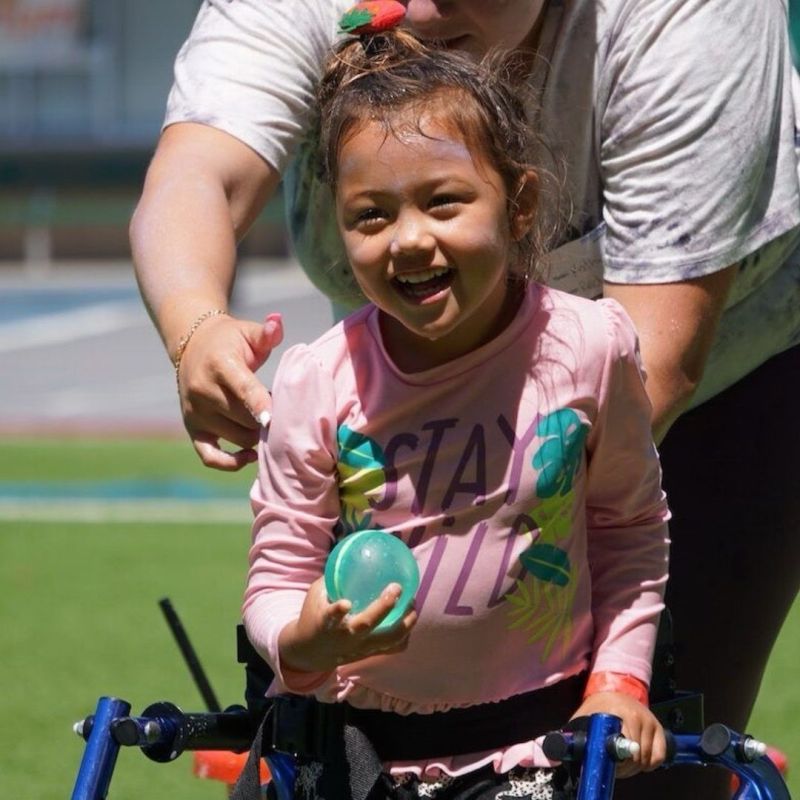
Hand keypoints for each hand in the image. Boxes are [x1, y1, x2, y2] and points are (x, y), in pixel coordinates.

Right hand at [177, 312, 283, 469]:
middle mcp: (203, 391)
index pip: (243, 389)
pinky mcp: (192, 428)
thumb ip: (266, 332)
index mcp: (221, 365)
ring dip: (259, 436)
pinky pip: (210, 456)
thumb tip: (278, 323)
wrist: (192, 345)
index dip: (259, 405)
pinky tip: (251, 456)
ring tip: (272, 423)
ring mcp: (196, 413)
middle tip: (288, 415)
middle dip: (270, 422)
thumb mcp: (248, 332)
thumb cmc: (231, 341)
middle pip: (244, 419)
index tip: (273, 419)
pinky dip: (230, 463)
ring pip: (236, 438)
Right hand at [278, 578, 416, 673]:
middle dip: (383, 606)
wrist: (311, 651)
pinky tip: (409, 620)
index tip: (345, 603)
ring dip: (404, 623)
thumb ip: (333, 578)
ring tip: (413, 605)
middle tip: (397, 587)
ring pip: (386, 640)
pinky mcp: (369, 655)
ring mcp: (359, 649)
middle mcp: (344, 637)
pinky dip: (404, 636)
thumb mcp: (316, 595)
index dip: (338, 611)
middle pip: (366, 625)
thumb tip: (351, 552)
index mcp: (326, 623)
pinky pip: (392, 649)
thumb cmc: (314, 614)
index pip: (331, 617)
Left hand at [570, 691, 666, 776]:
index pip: (623, 747)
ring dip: (636, 767)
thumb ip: (573, 731)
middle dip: (626, 767)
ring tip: (624, 763)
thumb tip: (556, 746)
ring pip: (648, 759)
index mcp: (618, 712)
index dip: (617, 762)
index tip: (611, 765)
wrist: (616, 689)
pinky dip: (650, 764)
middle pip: (636, 757)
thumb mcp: (583, 716)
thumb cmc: (598, 706)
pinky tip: (639, 761)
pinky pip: (659, 757)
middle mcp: (638, 716)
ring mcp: (650, 722)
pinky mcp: (659, 728)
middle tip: (615, 767)